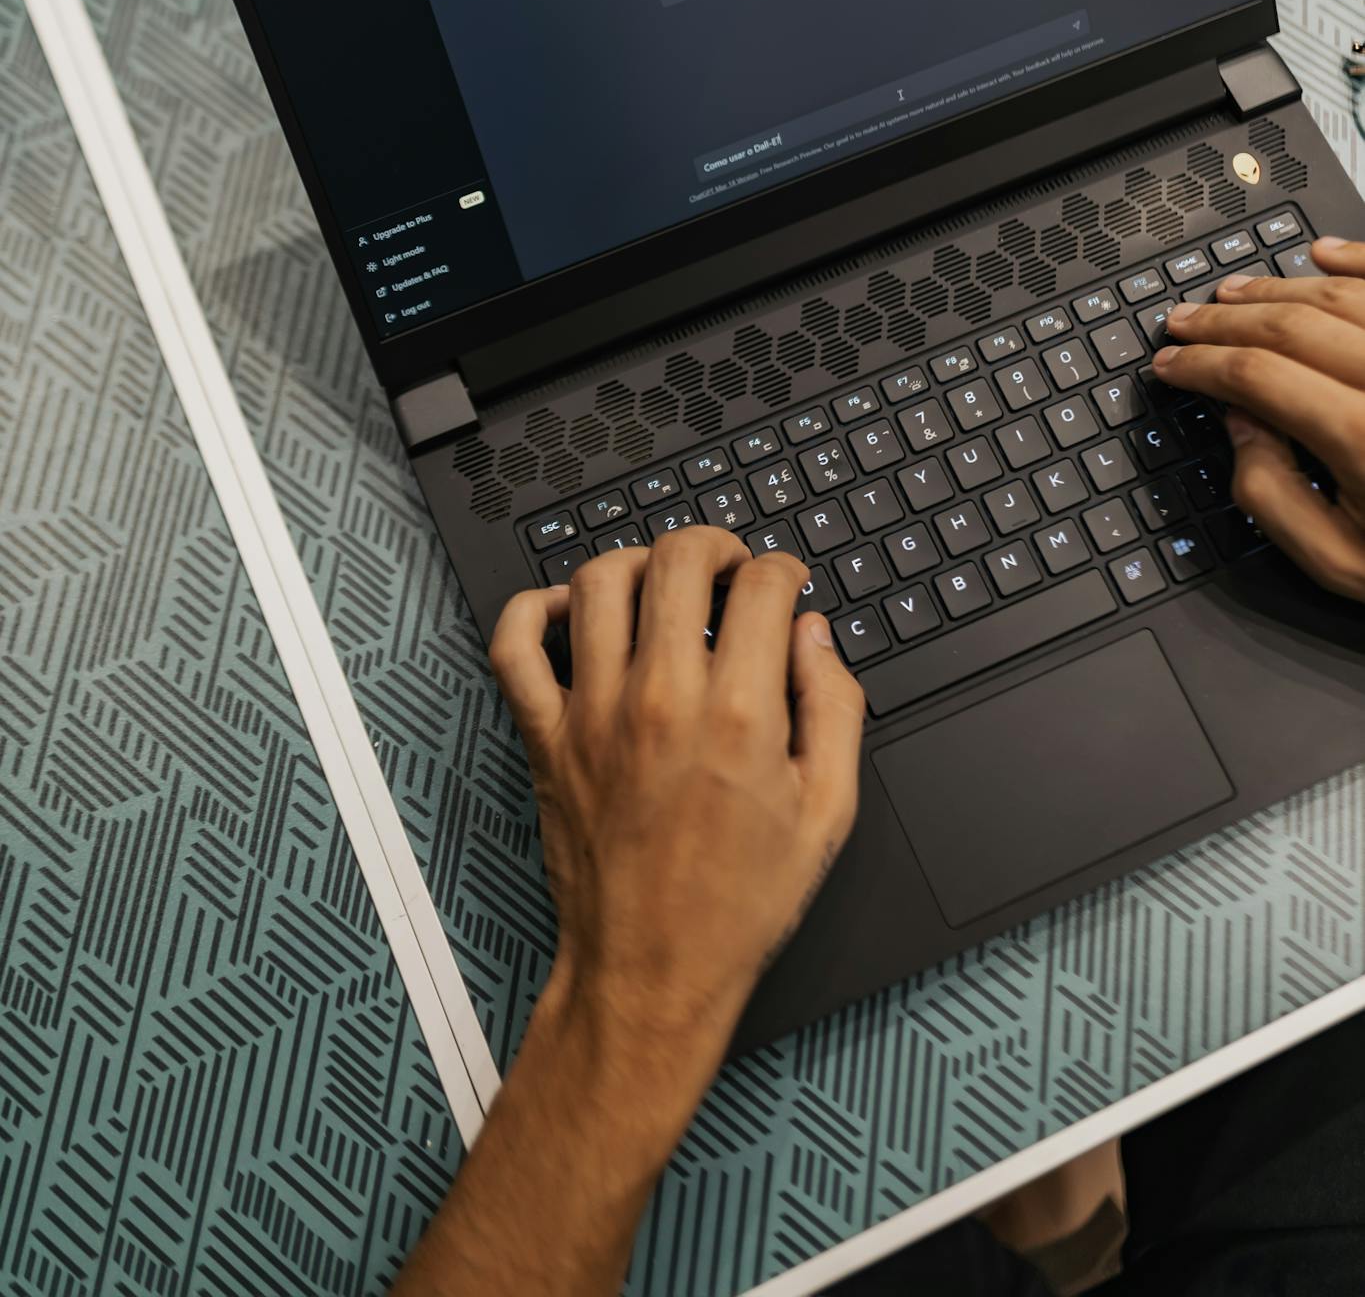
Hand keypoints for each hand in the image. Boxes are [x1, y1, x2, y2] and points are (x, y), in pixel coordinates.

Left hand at [390, 532, 863, 1296]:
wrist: (652, 974)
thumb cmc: (738, 903)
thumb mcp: (827, 813)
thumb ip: (834, 709)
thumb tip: (815, 637)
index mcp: (738, 717)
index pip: (759, 588)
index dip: (782, 570)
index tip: (785, 584)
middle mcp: (660, 701)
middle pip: (677, 560)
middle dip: (714, 544)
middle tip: (728, 567)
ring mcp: (593, 714)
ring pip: (599, 581)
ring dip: (638, 561)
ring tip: (661, 582)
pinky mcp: (545, 737)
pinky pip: (516, 644)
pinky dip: (537, 609)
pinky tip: (575, 611)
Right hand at [1154, 235, 1364, 598]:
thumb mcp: (1342, 564)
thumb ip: (1273, 498)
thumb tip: (1238, 427)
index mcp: (1364, 440)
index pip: (1256, 377)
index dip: (1201, 366)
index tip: (1170, 367)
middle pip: (1291, 326)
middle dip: (1223, 321)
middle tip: (1184, 323)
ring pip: (1341, 296)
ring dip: (1278, 288)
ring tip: (1234, 292)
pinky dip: (1357, 261)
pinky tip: (1323, 255)